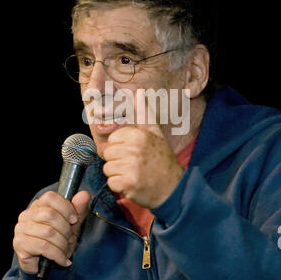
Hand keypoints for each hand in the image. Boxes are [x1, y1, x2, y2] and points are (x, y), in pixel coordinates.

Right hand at [13, 190, 90, 272]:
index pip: (50, 197)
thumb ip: (79, 209)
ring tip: (66, 249)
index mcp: (38, 205)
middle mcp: (27, 214)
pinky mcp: (20, 244)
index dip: (65, 208)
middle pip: (50, 215)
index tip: (74, 220)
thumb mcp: (71, 223)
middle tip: (71, 238)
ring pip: (48, 232)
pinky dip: (58, 255)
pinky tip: (63, 260)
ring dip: (63, 243)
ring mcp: (21, 228)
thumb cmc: (58, 238)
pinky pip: (44, 247)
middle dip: (66, 229)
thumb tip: (85, 195)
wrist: (44, 263)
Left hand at [102, 91, 183, 208]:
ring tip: (134, 173)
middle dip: (117, 160)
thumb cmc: (162, 159)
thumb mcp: (155, 133)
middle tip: (134, 164)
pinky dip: (120, 186)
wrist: (173, 187)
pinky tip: (133, 183)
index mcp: (137, 135)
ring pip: (108, 168)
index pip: (112, 140)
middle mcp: (133, 150)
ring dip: (118, 173)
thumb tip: (138, 92)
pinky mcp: (127, 184)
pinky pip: (111, 183)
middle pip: (108, 154)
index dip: (120, 147)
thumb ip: (143, 113)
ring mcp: (130, 168)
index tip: (133, 152)